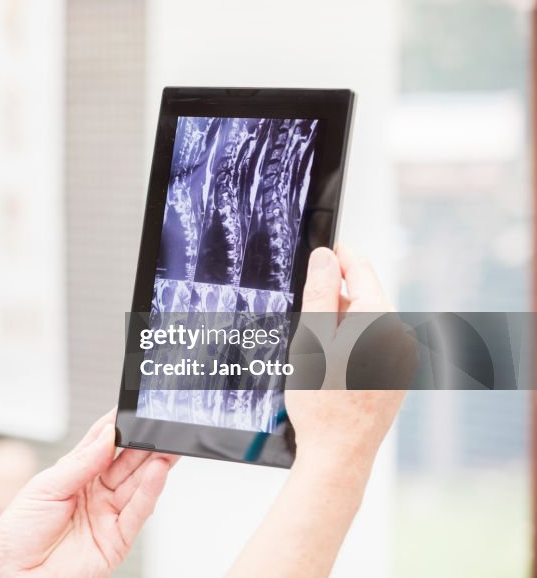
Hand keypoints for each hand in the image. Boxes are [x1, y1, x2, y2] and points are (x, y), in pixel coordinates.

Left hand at [0, 411, 176, 577]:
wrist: (11, 573)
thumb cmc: (18, 532)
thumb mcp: (45, 487)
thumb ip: (81, 463)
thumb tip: (107, 436)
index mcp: (75, 475)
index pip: (101, 444)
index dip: (118, 425)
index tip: (133, 407)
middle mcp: (95, 493)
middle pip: (126, 462)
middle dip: (145, 442)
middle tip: (161, 423)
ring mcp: (107, 516)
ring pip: (137, 484)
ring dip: (155, 463)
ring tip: (168, 444)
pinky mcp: (116, 540)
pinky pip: (138, 513)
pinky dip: (150, 492)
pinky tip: (158, 472)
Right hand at [286, 244, 406, 470]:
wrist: (339, 454)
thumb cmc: (321, 400)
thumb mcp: (311, 338)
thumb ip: (319, 292)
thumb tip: (325, 256)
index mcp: (379, 320)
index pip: (361, 270)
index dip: (338, 257)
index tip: (321, 249)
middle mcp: (398, 335)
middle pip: (363, 296)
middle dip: (334, 296)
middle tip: (302, 310)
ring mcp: (402, 358)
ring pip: (366, 322)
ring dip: (340, 322)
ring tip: (312, 346)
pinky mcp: (397, 376)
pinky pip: (372, 344)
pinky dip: (349, 343)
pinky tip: (329, 364)